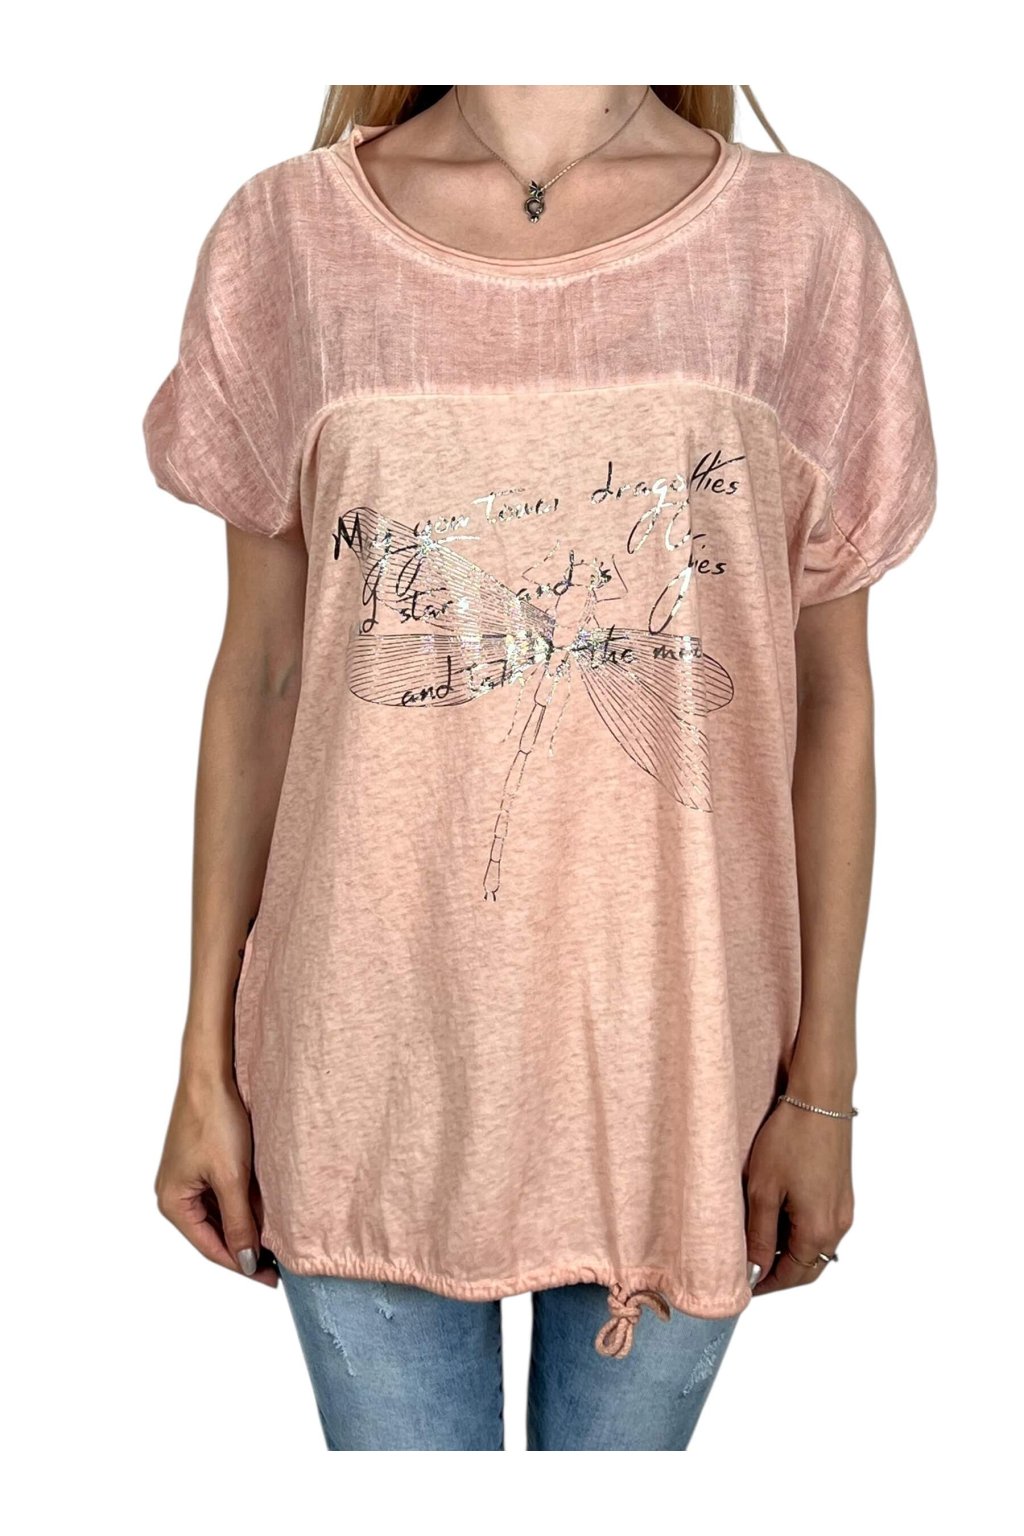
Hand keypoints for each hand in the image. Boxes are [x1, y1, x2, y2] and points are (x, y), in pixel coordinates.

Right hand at [154, 1073, 277, 1286]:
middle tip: (280, 1263)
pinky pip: (223, 1195)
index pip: (210, 1248)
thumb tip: (247, 1261)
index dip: (242, 1265)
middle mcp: (175, 1194)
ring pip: (221, 1215)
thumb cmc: (216, 1121)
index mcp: (173, 1203)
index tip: (272, 1277)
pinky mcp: (202, 1163)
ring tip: (278, 1240)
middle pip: (214, 1233)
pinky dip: (244, 1205)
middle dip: (246, 1247)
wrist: (211, 1074)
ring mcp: (188, 1178)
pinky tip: (267, 1211)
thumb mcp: (232, 1178)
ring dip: (246, 1226)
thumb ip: (240, 1221)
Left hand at [744, 1098, 853, 1293]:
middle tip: (748, 1269)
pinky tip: (778, 1218)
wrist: (820, 1099)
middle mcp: (838, 1226)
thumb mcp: (764, 1190)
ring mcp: (844, 1210)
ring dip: (789, 1253)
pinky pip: (822, 1228)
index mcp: (819, 1231)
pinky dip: (800, 1234)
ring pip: (816, 1249)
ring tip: (758, 1241)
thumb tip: (754, 1270)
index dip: (765, 1284)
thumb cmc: (790, 1139)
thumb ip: (760, 1235)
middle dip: (779, 1273)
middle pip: (808, 1268)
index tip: (742, 1285)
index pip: (792, 1276)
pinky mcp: (843, 1195)